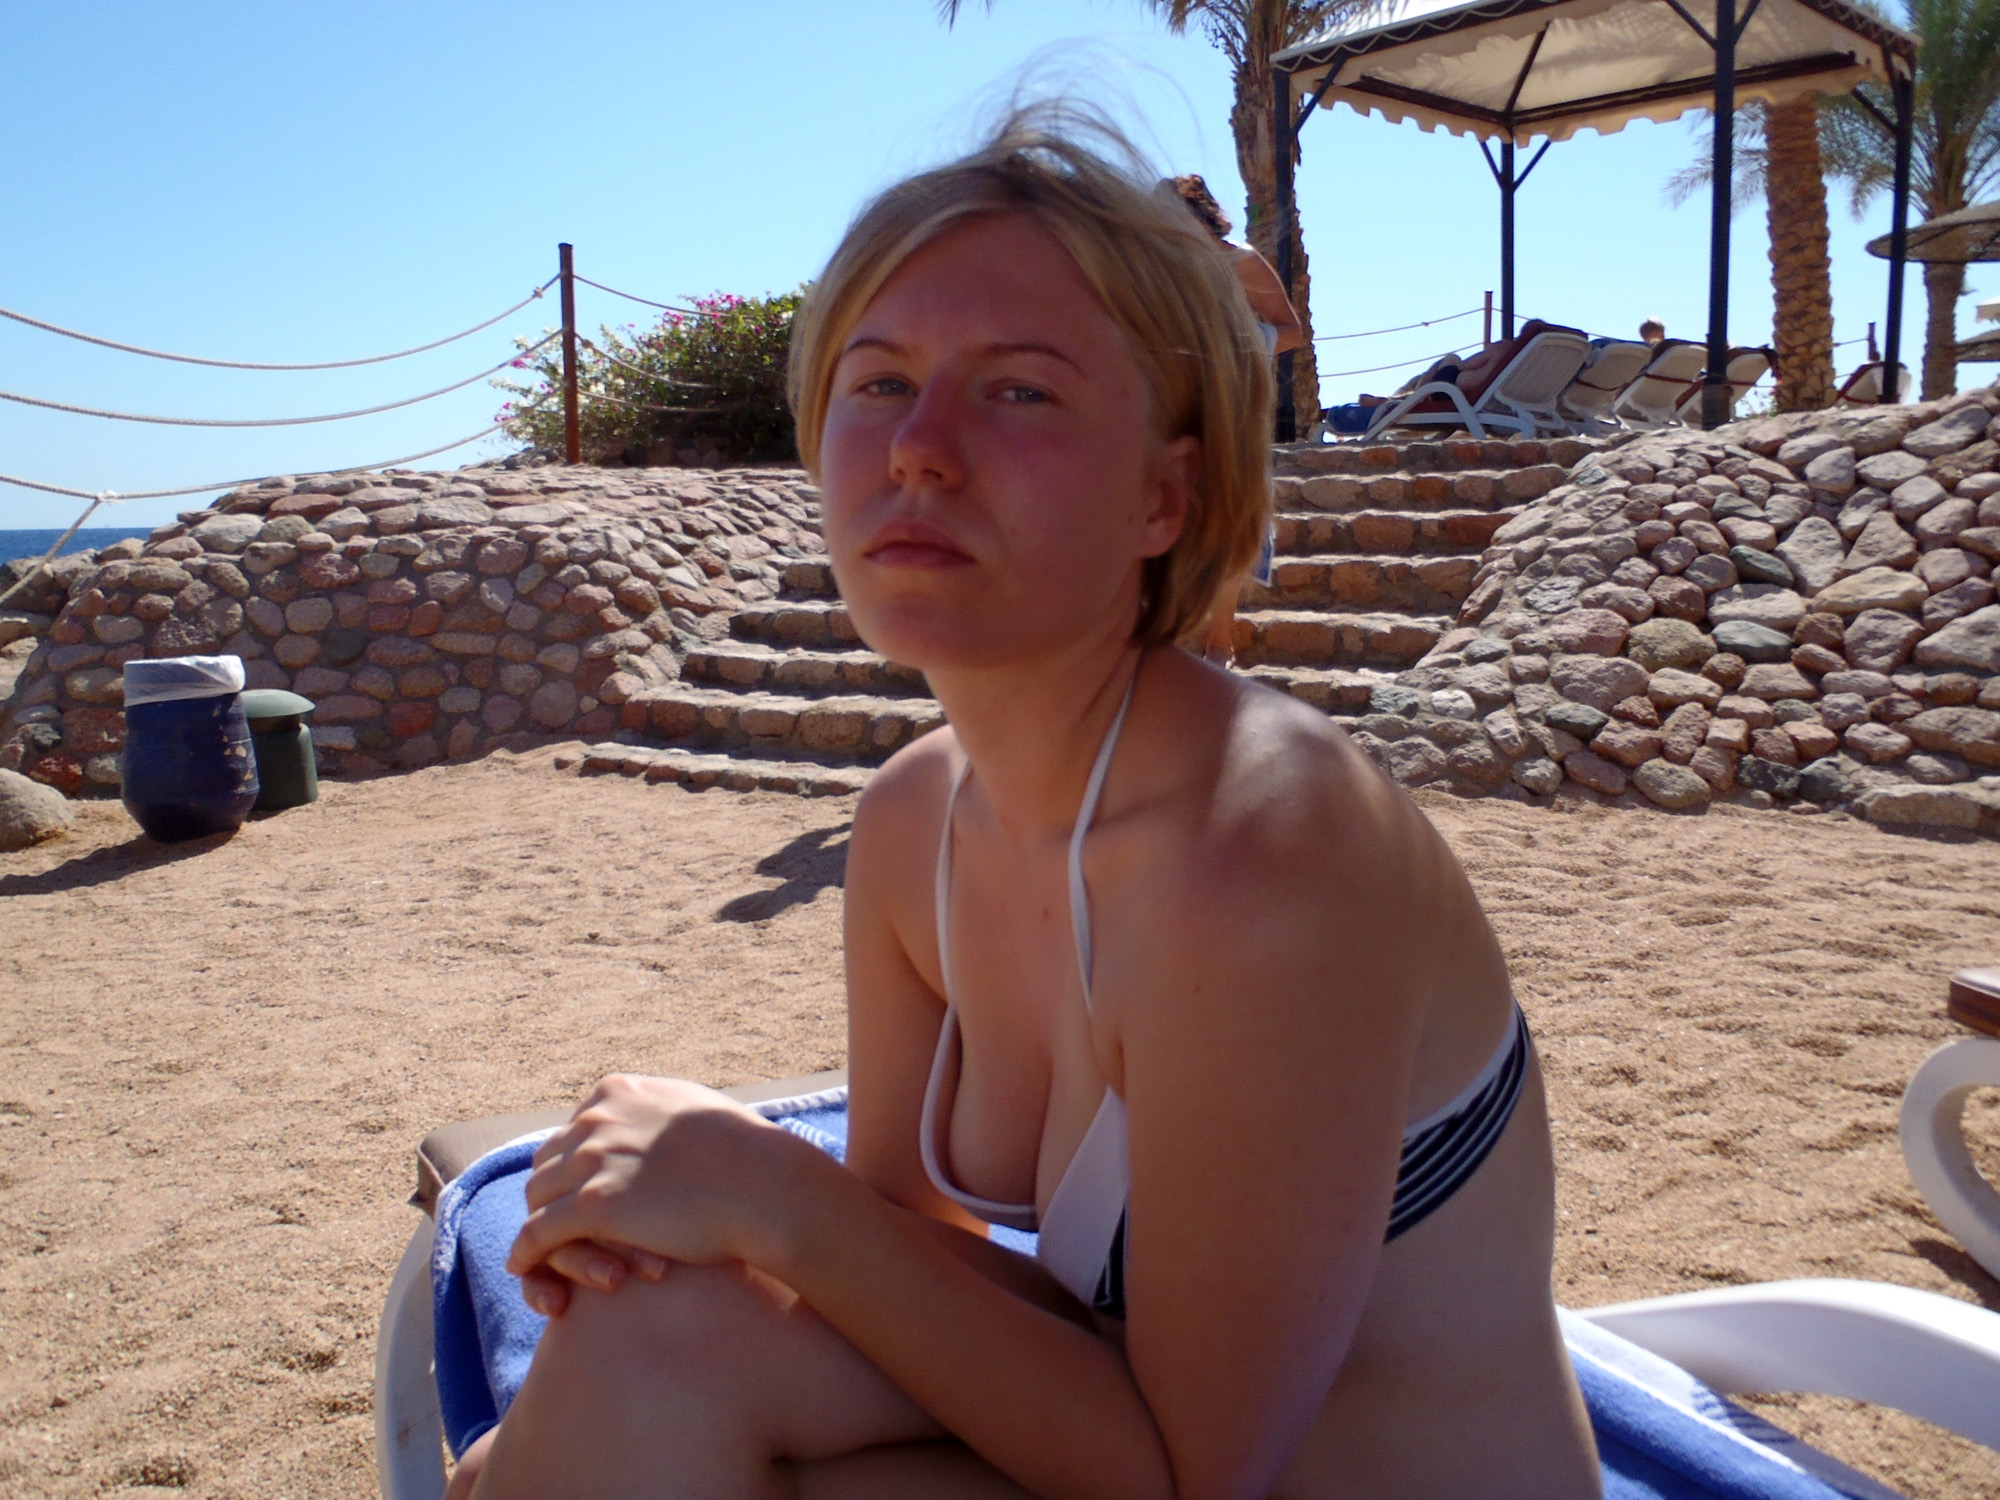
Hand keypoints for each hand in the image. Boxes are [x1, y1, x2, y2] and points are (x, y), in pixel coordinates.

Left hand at [506, 1074, 790, 1309]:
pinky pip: (537, 1233)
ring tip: (547, 1257)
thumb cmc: (747, 1156)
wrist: (766, 1186)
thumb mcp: (693, 1110)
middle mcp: (598, 1117)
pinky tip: (521, 1268)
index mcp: (619, 1092)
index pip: (572, 1132)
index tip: (580, 1195)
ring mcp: (593, 1160)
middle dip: (552, 1198)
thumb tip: (659, 1121)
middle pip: (548, 1164)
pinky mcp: (593, 1205)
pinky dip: (525, 1253)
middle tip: (561, 1231)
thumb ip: (659, 1114)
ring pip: (538, 1199)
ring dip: (543, 1231)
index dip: (573, 1168)